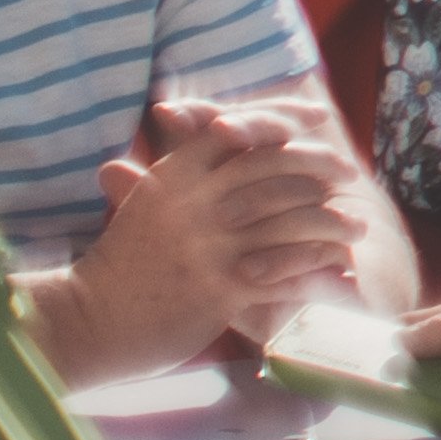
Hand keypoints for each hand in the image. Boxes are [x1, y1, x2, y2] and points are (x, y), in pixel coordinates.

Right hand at [44, 108, 358, 384]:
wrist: (86, 324)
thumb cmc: (119, 266)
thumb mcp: (145, 205)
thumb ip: (183, 170)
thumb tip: (221, 127)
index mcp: (171, 177)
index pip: (237, 128)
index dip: (283, 116)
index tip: (317, 115)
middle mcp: (191, 205)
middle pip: (275, 168)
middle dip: (321, 164)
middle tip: (349, 172)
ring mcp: (206, 248)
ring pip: (290, 218)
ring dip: (332, 220)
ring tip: (354, 225)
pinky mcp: (218, 291)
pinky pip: (285, 270)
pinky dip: (317, 266)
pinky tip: (338, 267)